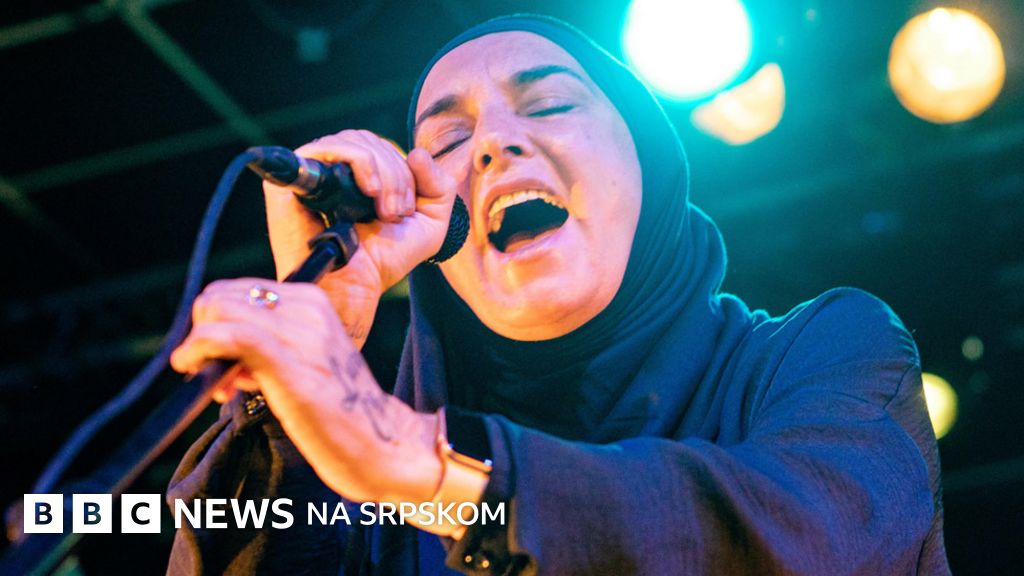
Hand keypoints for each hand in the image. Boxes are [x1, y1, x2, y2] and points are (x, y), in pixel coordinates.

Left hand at [169, 278, 441, 503]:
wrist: (382, 444)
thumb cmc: (341, 412)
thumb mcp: (308, 363)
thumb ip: (272, 345)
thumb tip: (221, 350)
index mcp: (314, 302)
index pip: (237, 291)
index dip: (215, 323)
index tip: (221, 360)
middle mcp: (308, 308)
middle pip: (219, 296)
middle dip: (203, 332)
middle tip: (215, 373)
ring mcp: (300, 332)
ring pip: (217, 310)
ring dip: (200, 347)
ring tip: (221, 385)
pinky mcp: (288, 361)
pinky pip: (227, 336)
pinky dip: (200, 351)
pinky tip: (204, 379)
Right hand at [263, 131, 456, 346]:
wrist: (354, 287)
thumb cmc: (386, 259)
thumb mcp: (430, 223)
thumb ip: (438, 185)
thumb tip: (416, 151)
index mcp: (357, 174)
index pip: (381, 146)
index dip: (404, 171)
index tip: (406, 210)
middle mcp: (331, 169)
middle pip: (368, 140)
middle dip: (396, 174)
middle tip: (396, 212)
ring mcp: (309, 171)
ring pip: (354, 141)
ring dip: (383, 173)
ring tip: (385, 210)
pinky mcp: (292, 177)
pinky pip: (327, 147)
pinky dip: (358, 161)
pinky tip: (369, 191)